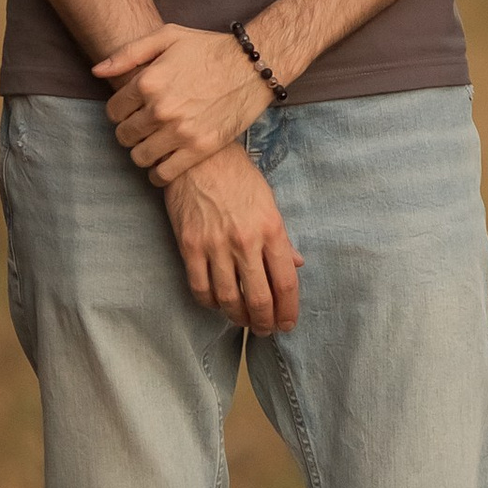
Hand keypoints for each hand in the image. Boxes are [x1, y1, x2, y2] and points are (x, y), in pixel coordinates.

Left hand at [97, 22, 266, 188]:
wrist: (253, 66)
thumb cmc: (209, 49)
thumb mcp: (168, 37)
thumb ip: (129, 53)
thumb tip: (97, 72)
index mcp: (148, 81)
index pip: (113, 111)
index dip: (121, 111)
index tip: (133, 110)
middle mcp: (160, 109)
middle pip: (124, 136)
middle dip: (131, 131)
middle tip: (145, 127)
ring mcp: (180, 131)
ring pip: (139, 157)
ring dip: (143, 152)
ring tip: (155, 143)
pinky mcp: (199, 148)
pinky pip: (163, 174)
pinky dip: (158, 173)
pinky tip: (165, 162)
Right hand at [165, 148, 301, 332]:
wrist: (200, 157)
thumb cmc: (238, 176)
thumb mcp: (269, 202)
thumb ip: (282, 238)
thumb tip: (296, 264)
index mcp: (272, 229)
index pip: (286, 282)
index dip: (288, 310)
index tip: (288, 323)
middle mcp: (246, 241)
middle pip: (259, 298)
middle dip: (265, 322)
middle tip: (267, 330)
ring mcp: (216, 245)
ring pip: (229, 299)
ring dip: (239, 319)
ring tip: (244, 322)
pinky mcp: (190, 246)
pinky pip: (200, 288)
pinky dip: (210, 304)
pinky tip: (217, 305)